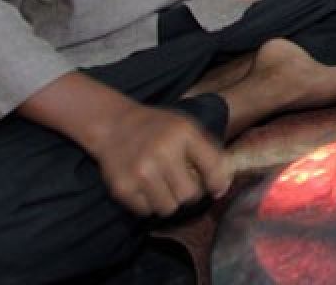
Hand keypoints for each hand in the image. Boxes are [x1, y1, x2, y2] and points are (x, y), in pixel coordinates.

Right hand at [88, 103, 229, 216]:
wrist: (113, 124)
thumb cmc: (156, 128)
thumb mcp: (186, 128)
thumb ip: (208, 153)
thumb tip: (222, 188)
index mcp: (184, 133)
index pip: (213, 167)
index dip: (218, 183)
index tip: (216, 188)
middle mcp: (162, 151)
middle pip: (189, 195)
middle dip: (189, 193)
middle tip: (180, 182)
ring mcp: (140, 170)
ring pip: (169, 208)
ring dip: (168, 201)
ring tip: (162, 184)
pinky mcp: (122, 187)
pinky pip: (147, 211)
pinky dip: (149, 203)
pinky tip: (145, 186)